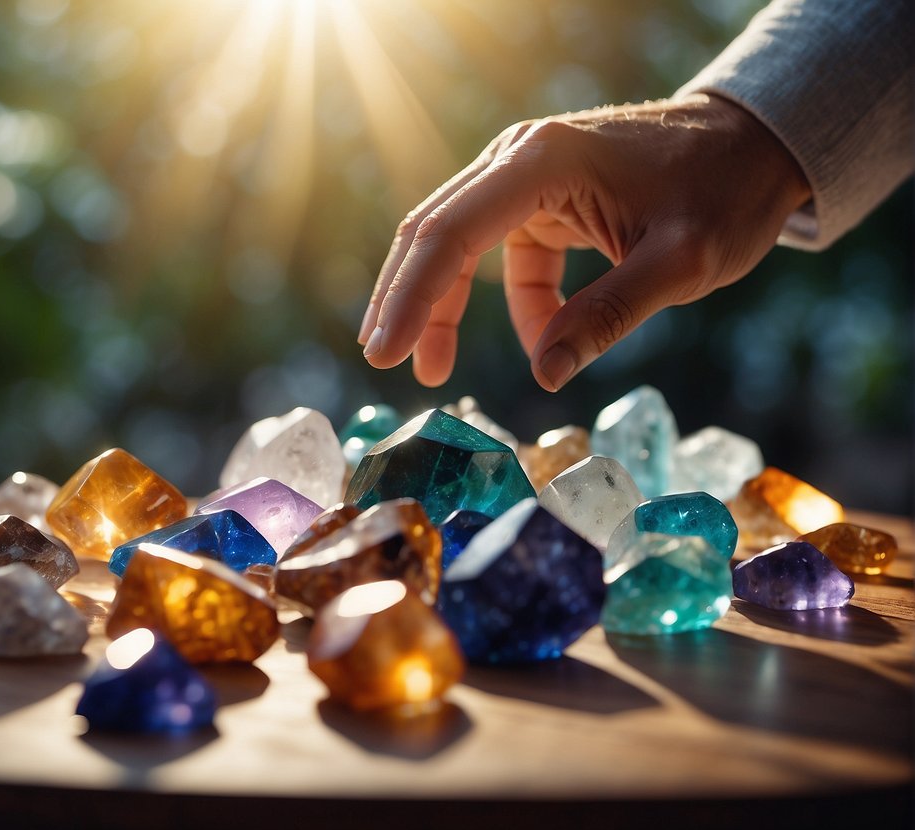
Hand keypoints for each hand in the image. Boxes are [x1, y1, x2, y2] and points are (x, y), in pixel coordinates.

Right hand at [356, 94, 810, 390]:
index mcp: (543, 162)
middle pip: (434, 233)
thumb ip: (610, 316)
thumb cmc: (726, 192)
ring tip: (431, 368)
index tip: (385, 353)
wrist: (756, 143)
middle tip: (384, 361)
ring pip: (458, 244)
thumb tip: (545, 375)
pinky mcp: (541, 199)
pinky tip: (538, 340)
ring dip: (442, 305)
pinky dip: (512, 303)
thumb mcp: (681, 263)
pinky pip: (504, 255)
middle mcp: (518, 158)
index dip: (411, 297)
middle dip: (406, 300)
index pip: (451, 234)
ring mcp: (525, 175)